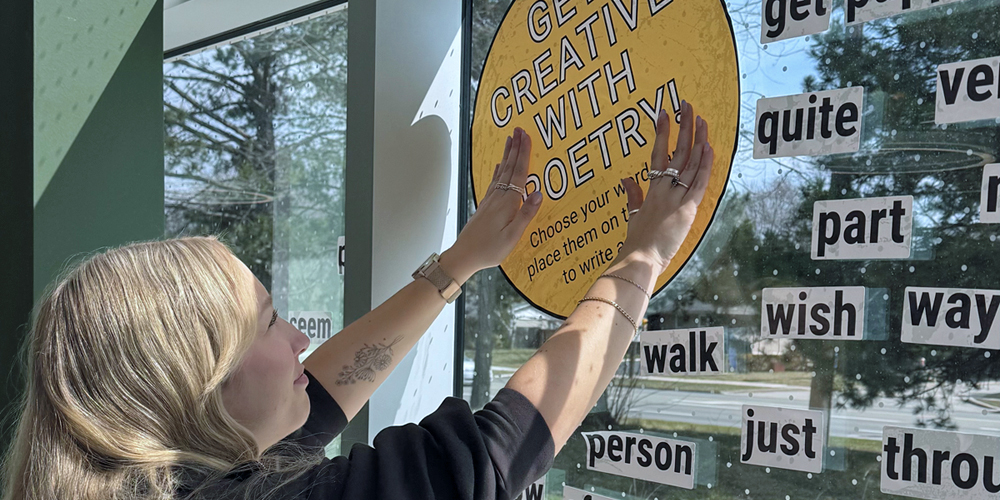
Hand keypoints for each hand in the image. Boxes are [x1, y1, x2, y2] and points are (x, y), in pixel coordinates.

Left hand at [442, 127, 542, 280]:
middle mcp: (498, 197)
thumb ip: (526, 214)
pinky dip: (498, 170)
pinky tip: (499, 165)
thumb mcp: (512, 236)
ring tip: (510, 140)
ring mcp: (490, 200)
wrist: (464, 256)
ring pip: (501, 172)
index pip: (519, 173)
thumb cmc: (489, 250)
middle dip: (515, 148)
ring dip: (507, 155)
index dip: (524, 154)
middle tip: (519, 129)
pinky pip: (494, 182)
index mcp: (507, 203)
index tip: (527, 136)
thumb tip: (539, 193)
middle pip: (509, 167)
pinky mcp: (485, 205)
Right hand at [618, 101, 713, 272]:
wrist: (639, 259)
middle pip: (675, 152)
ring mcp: (675, 198)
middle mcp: (662, 189)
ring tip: (700, 119)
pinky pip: (699, 184)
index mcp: (650, 190)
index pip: (657, 155)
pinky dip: (704, 165)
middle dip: (682, 127)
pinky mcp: (686, 210)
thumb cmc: (635, 242)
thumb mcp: (631, 215)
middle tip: (685, 106)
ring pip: (689, 163)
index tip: (663, 114)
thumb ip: (631, 195)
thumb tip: (626, 178)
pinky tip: (709, 147)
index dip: (661, 133)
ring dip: (697, 139)